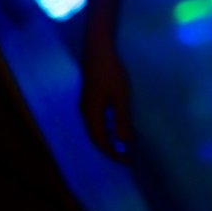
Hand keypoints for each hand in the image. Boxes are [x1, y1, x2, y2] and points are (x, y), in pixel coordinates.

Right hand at [80, 43, 133, 163]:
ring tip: (122, 146)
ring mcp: (85, 105)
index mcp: (91, 114)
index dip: (112, 153)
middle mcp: (85, 112)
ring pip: (95, 130)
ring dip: (108, 140)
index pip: (100, 141)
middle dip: (110, 149)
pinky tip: (117, 128)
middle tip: (126, 158)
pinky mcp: (89, 99)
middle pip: (95, 138)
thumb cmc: (111, 71)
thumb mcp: (120, 96)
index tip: (127, 161)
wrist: (98, 49)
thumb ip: (122, 119)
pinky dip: (106, 130)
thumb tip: (125, 142)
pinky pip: (96, 122)